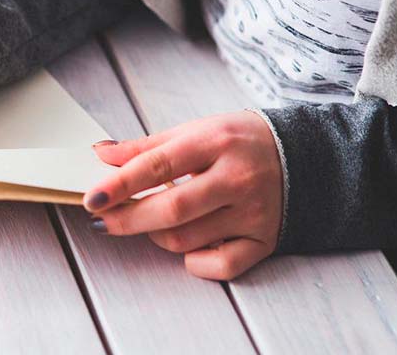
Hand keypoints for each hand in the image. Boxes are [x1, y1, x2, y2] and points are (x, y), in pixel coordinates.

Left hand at [83, 111, 282, 279]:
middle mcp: (237, 178)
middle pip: (171, 209)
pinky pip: (221, 266)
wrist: (305, 155)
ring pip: (187, 239)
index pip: (157, 165)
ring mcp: (253, 212)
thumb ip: (146, 146)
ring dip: (155, 235)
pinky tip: (186, 246)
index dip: (120, 184)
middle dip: (127, 219)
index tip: (92, 198)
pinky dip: (194, 261)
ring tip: (150, 220)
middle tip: (101, 220)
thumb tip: (101, 154)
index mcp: (215, 142)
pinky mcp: (265, 240)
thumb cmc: (238, 141)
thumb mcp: (194, 130)